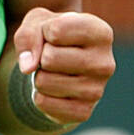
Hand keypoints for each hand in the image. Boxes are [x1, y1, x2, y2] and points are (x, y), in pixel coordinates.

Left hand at [14, 8, 114, 125]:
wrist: (62, 67)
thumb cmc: (52, 37)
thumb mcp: (38, 23)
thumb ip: (29, 35)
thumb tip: (28, 68)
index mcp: (101, 33)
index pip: (55, 30)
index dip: (44, 31)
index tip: (54, 35)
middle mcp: (105, 63)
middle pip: (49, 58)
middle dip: (40, 57)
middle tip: (52, 57)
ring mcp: (97, 91)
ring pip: (43, 82)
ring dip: (38, 76)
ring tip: (53, 72)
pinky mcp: (83, 112)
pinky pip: (43, 103)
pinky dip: (39, 95)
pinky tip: (53, 89)